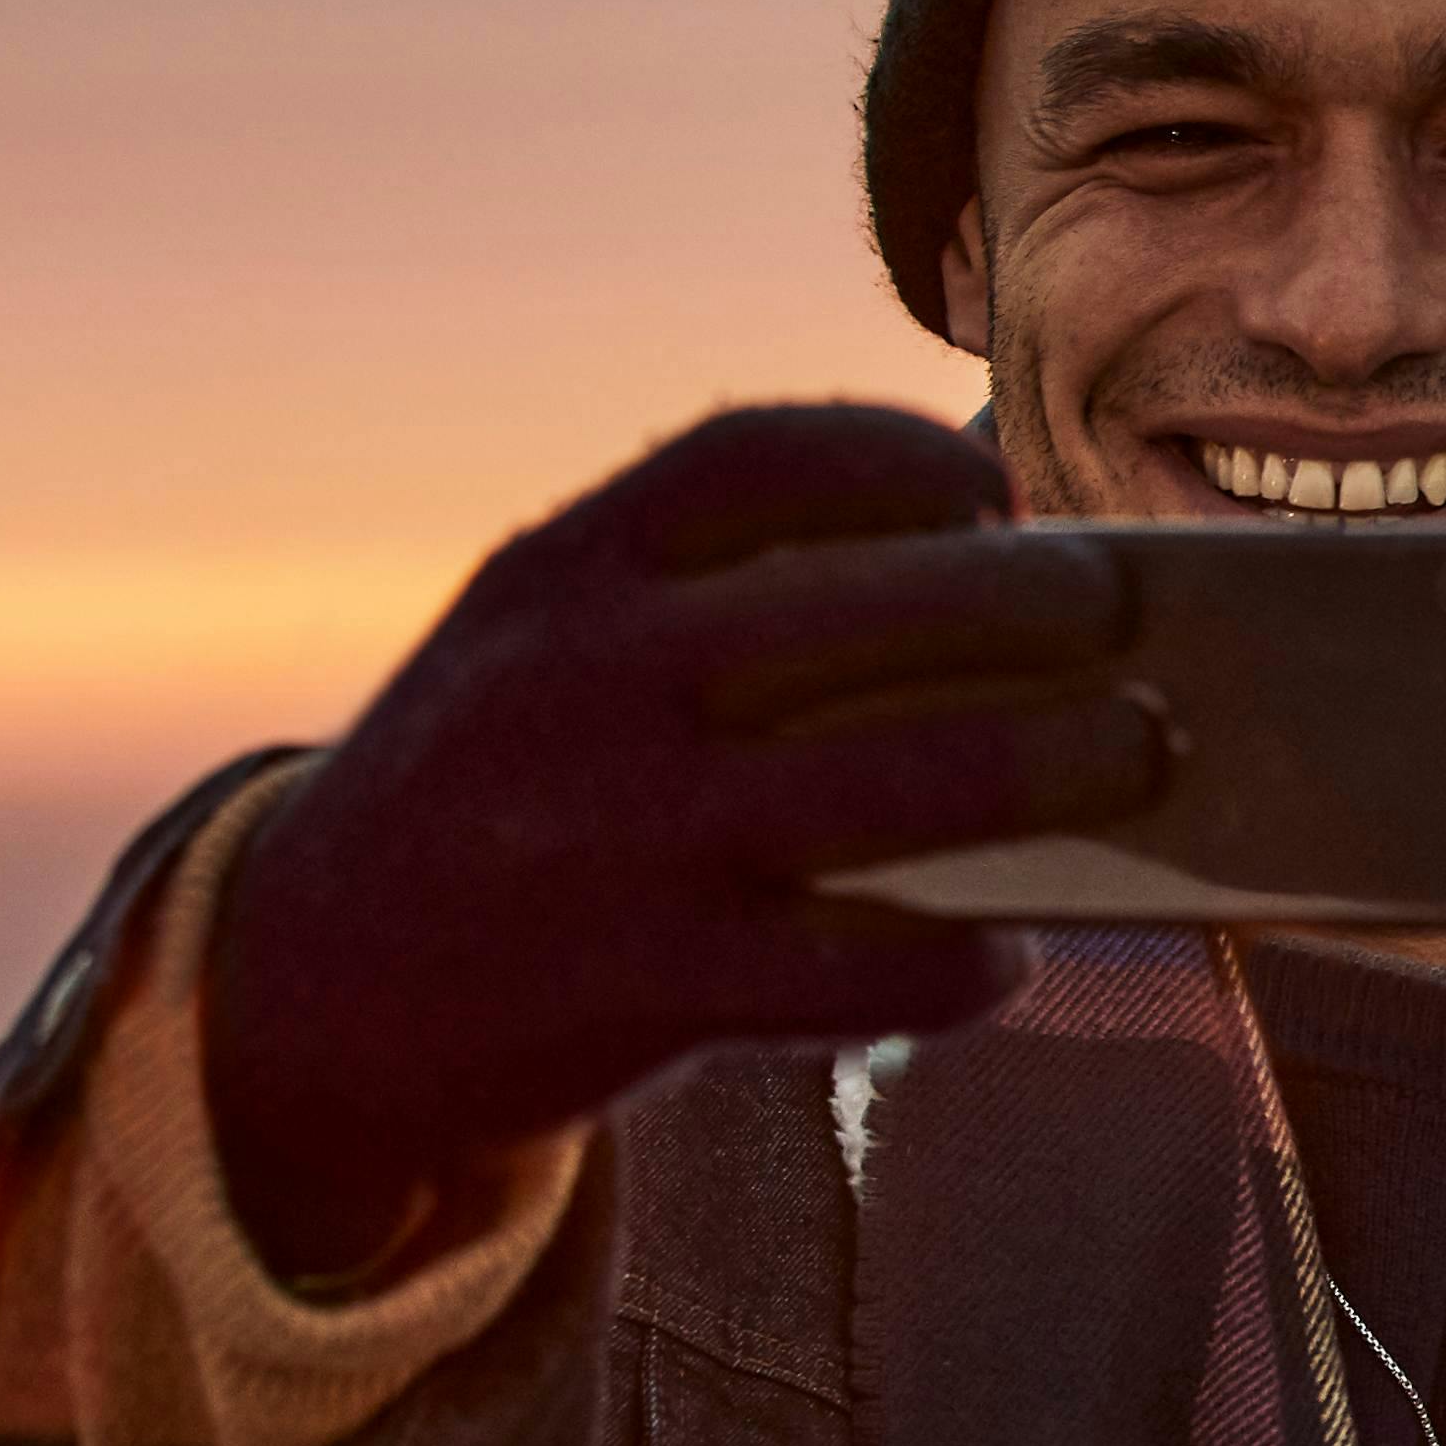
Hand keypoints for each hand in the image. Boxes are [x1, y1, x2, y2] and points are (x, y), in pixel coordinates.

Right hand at [202, 405, 1158, 1273]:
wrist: (306, 990)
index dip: (897, 455)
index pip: (749, 458)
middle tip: (1127, 619)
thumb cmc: (504, 783)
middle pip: (866, 612)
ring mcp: (617, 837)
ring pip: (896, 784)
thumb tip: (987, 557)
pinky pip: (858, 965)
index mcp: (561, 574)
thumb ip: (705, 588)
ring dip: (1052, 767)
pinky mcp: (646, 986)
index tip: (990, 489)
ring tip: (1139, 757)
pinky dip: (961, 958)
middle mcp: (585, 686)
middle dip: (1035, 607)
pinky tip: (1009, 950)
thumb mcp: (547, 640)